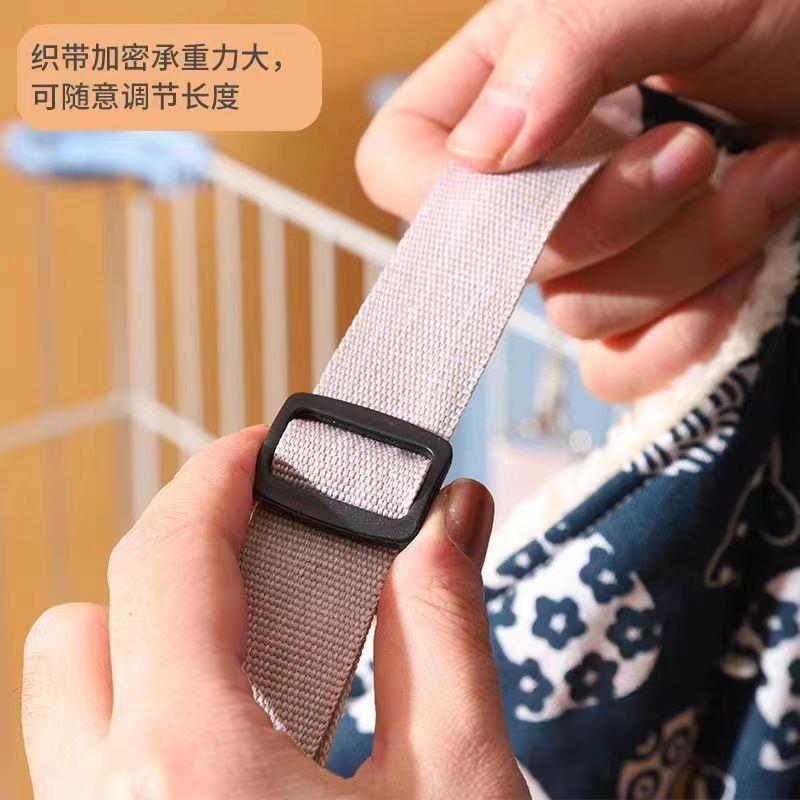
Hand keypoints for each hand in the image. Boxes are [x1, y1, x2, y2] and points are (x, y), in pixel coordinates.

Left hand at [22, 427, 527, 799]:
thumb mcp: (462, 789)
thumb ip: (444, 629)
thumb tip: (445, 517)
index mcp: (188, 772)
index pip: (166, 560)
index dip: (218, 477)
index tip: (266, 448)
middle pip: (86, 628)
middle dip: (176, 571)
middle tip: (274, 564)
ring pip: (70, 710)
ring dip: (154, 652)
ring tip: (263, 661)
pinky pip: (91, 773)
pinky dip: (154, 723)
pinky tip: (252, 748)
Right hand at [357, 0, 799, 401]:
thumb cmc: (774, 4)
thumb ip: (564, 45)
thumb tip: (479, 153)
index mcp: (503, 92)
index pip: (400, 166)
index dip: (442, 193)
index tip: (537, 160)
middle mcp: (531, 184)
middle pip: (500, 262)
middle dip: (608, 222)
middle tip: (695, 149)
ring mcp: (584, 259)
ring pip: (576, 316)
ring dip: (687, 258)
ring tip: (768, 175)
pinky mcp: (639, 315)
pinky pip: (620, 371)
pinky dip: (688, 333)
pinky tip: (750, 266)